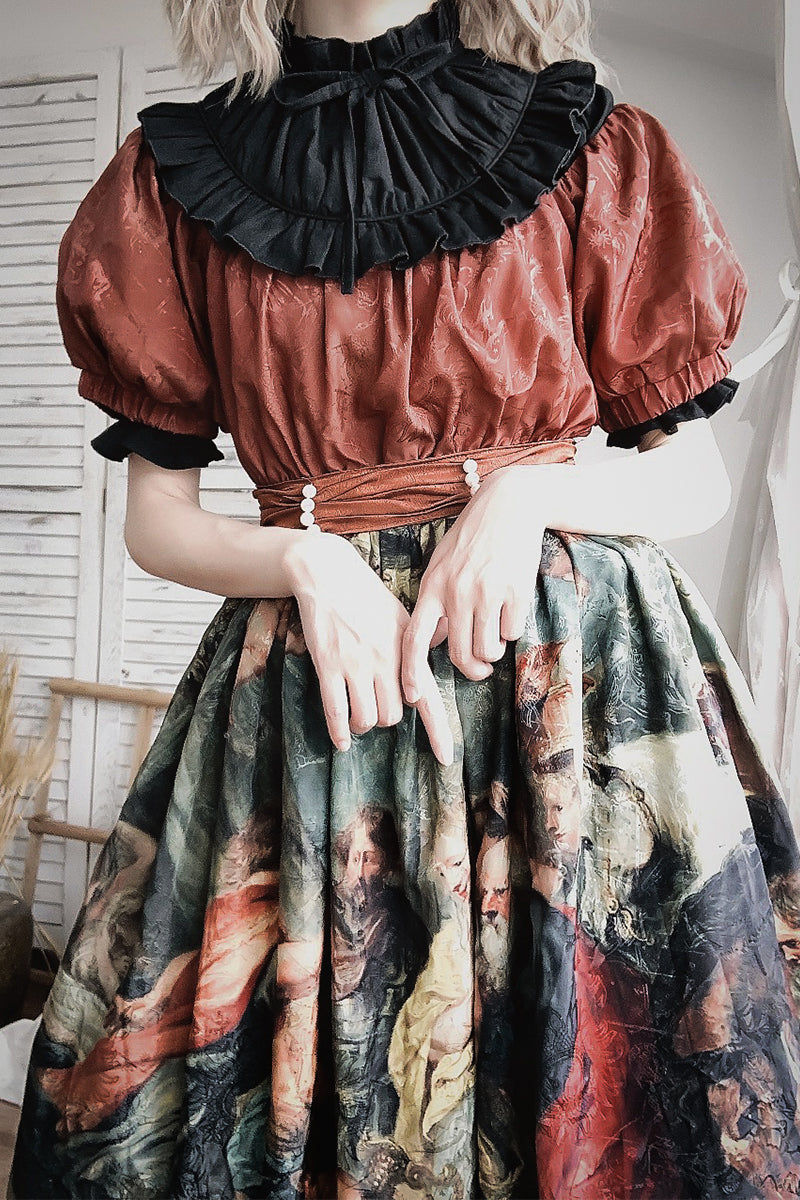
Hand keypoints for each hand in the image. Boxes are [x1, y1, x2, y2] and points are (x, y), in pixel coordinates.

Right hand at [284, 532, 453, 764]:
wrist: (329, 574)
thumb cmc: (366, 596)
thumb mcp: (401, 617)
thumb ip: (415, 645)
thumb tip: (429, 667)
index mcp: (407, 650)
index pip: (428, 698)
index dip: (438, 731)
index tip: (445, 759)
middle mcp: (385, 660)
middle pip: (393, 715)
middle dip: (384, 717)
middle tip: (375, 704)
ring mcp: (356, 664)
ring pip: (366, 718)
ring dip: (362, 723)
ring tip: (357, 715)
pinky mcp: (328, 665)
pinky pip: (336, 710)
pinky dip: (339, 732)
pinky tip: (341, 742)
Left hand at [401, 468, 544, 696]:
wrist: (509, 505)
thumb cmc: (473, 537)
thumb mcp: (442, 565)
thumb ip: (435, 602)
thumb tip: (433, 642)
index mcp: (432, 587)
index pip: (414, 639)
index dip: (410, 672)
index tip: (412, 696)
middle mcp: (455, 592)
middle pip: (458, 654)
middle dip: (472, 670)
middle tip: (481, 669)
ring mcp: (486, 592)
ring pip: (487, 649)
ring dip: (493, 652)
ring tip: (496, 636)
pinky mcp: (515, 591)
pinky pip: (512, 633)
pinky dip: (512, 630)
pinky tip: (511, 610)